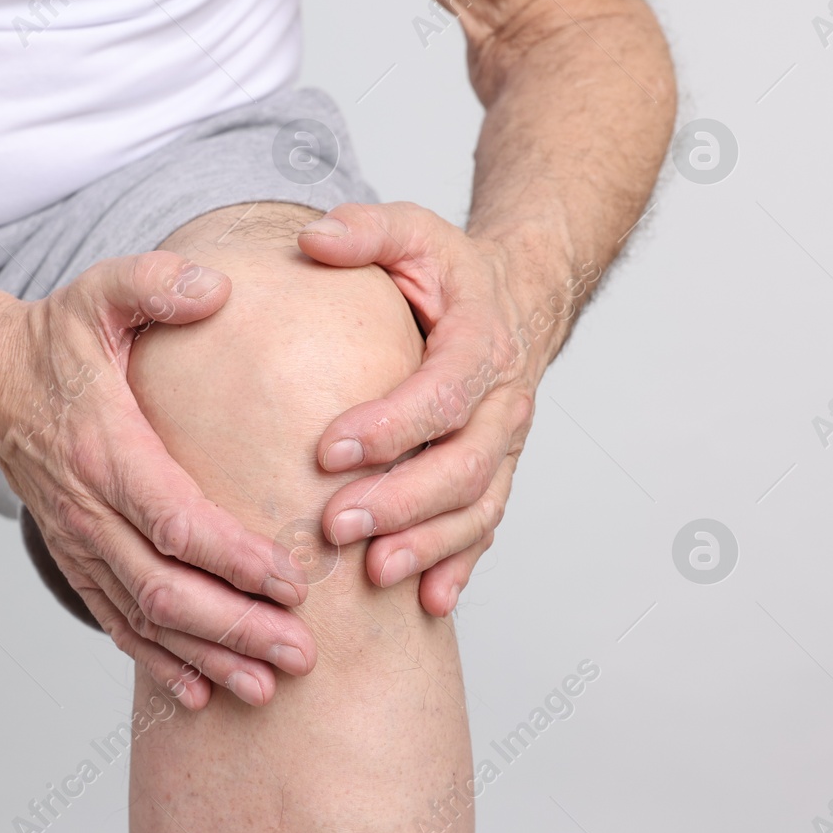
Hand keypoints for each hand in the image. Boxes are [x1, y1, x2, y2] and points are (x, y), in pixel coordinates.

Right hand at [0, 251, 317, 708]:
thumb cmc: (54, 337)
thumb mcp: (101, 291)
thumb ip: (157, 284)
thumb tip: (218, 288)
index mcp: (103, 447)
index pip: (173, 519)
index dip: (233, 558)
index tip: (291, 581)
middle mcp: (87, 508)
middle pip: (165, 588)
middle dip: (235, 628)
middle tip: (301, 655)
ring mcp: (79, 540)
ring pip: (144, 617)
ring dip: (207, 656)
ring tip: (267, 686)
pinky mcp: (77, 558)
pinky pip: (117, 621)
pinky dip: (159, 661)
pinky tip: (203, 692)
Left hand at [296, 202, 586, 616]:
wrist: (519, 297)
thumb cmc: (448, 271)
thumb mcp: (411, 231)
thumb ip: (364, 230)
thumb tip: (312, 239)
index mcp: (481, 342)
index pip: (443, 392)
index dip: (392, 425)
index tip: (328, 449)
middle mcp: (504, 402)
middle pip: (463, 466)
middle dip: (400, 502)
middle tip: (335, 528)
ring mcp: (505, 446)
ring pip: (477, 508)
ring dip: (427, 545)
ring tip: (372, 574)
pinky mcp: (496, 476)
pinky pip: (485, 529)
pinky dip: (459, 567)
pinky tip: (426, 601)